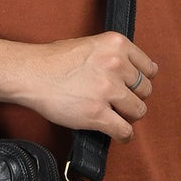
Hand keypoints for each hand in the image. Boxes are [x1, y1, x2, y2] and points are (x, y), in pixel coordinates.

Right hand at [17, 32, 158, 141]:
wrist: (31, 73)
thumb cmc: (53, 60)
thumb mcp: (90, 45)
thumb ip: (112, 56)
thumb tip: (128, 73)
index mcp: (117, 45)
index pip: (149, 68)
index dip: (141, 80)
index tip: (134, 87)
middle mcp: (117, 65)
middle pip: (145, 90)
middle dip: (134, 98)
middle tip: (120, 103)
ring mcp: (108, 90)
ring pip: (138, 110)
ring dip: (129, 116)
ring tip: (117, 117)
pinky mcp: (97, 113)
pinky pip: (124, 130)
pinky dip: (124, 135)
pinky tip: (119, 134)